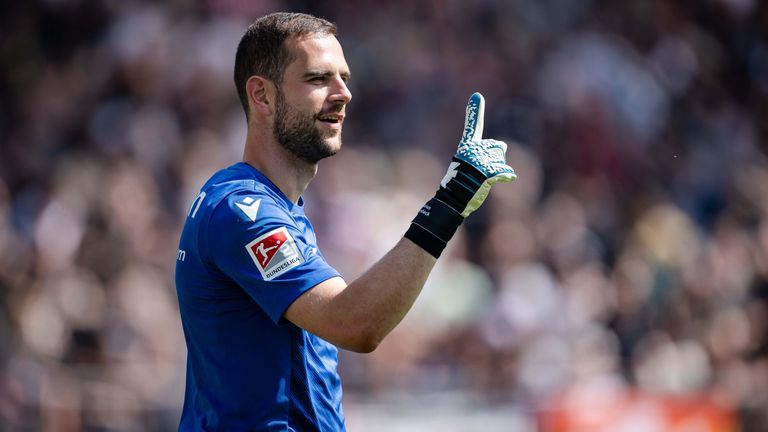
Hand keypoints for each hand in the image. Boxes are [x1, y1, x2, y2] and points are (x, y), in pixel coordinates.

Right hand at [437, 92, 516, 216]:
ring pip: (502, 161)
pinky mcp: (487, 173)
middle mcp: (473, 151)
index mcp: (467, 147)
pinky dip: (507, 176)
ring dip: (498, 171)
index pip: (473, 127)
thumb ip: (484, 154)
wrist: (453, 200)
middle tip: (482, 172)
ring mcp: (480, 162)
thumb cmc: (461, 184)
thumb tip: (504, 146)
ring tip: (484, 180)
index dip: (474, 112)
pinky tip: (508, 178)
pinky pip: (504, 172)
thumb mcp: (469, 166)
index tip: (476, 96)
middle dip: (496, 158)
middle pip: (498, 147)